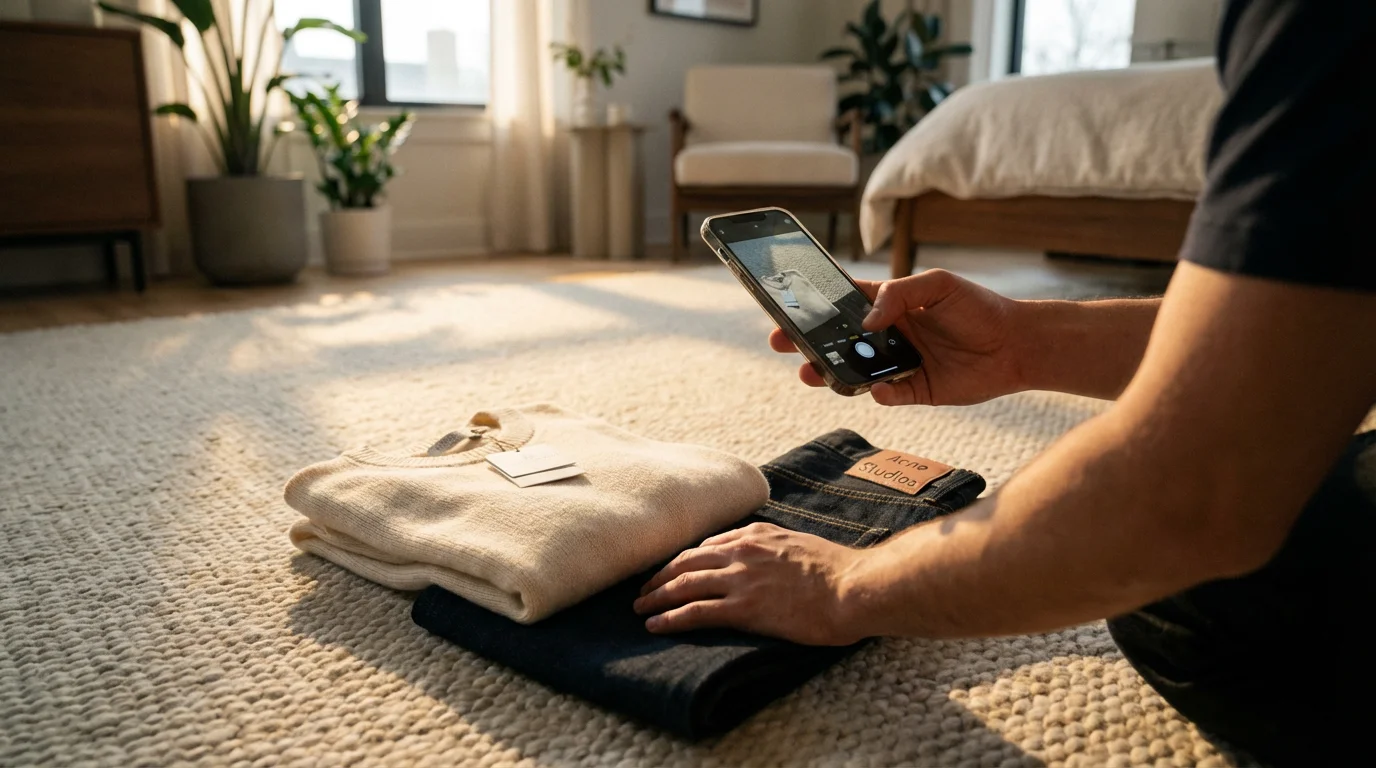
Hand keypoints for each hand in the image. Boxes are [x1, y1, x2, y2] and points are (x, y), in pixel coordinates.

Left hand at [633, 522, 863, 645]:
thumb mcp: (801, 544)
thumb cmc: (839, 572)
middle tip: (643, 590)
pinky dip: (670, 618)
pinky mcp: (743, 608)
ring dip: (656, 597)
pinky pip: (695, 612)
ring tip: (640, 609)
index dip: (684, 560)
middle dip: (660, 576)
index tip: (672, 571)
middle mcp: (742, 551)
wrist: (854, 588)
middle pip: (686, 561)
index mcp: (756, 534)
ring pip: (683, 585)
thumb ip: (776, 548)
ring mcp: (740, 579)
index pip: (707, 545)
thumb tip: (769, 560)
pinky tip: (656, 626)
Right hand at [769, 269, 1023, 405]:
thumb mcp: (938, 285)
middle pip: (840, 341)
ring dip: (833, 373)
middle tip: (782, 344)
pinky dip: (880, 394)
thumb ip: (899, 294)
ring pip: (856, 372)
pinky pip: (889, 396)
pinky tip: (880, 389)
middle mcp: (889, 336)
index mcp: (890, 305)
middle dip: (809, 343)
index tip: (786, 309)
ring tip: (813, 373)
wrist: (1018, 345)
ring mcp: (900, 365)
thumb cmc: (979, 307)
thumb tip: (868, 321)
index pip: (843, 304)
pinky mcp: (916, 391)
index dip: (814, 307)